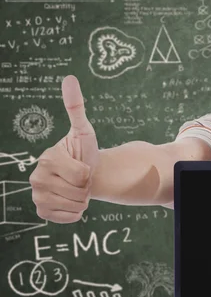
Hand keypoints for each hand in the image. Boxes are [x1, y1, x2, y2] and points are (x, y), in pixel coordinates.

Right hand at [29, 75, 98, 222]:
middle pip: (78, 191)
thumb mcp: (84, 130)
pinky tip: (72, 201)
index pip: (81, 174)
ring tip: (77, 188)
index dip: (89, 171)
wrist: (85, 173)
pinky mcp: (41, 212)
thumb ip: (76, 107)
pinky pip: (67, 218)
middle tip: (81, 178)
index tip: (83, 165)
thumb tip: (69, 78)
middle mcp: (36, 177)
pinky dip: (76, 212)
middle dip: (86, 186)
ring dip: (83, 199)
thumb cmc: (85, 152)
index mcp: (47, 157)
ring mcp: (36, 195)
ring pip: (74, 205)